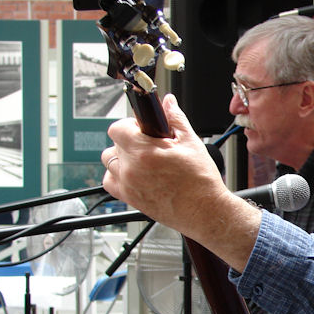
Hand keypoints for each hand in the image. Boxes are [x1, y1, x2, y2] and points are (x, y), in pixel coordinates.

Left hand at [102, 93, 222, 232]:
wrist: (205, 211)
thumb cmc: (201, 181)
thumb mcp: (191, 143)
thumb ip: (175, 119)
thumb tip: (168, 102)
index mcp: (144, 151)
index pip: (118, 127)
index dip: (131, 124)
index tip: (144, 128)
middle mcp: (131, 169)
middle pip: (114, 143)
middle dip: (130, 140)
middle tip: (151, 145)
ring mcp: (128, 185)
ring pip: (109, 161)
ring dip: (122, 157)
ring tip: (143, 160)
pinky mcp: (129, 199)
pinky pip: (110, 182)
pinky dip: (117, 176)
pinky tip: (135, 174)